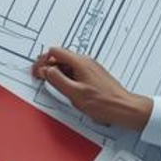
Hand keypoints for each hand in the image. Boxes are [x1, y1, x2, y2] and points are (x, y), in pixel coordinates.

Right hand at [31, 47, 151, 130]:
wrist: (123, 108)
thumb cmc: (103, 103)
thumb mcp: (74, 93)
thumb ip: (57, 80)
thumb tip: (46, 71)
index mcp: (80, 62)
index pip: (55, 52)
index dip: (43, 61)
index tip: (37, 72)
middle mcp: (85, 62)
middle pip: (60, 57)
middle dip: (48, 66)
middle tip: (41, 77)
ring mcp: (90, 68)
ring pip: (68, 64)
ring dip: (57, 72)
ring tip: (54, 85)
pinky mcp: (93, 76)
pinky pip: (75, 71)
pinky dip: (67, 77)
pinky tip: (67, 89)